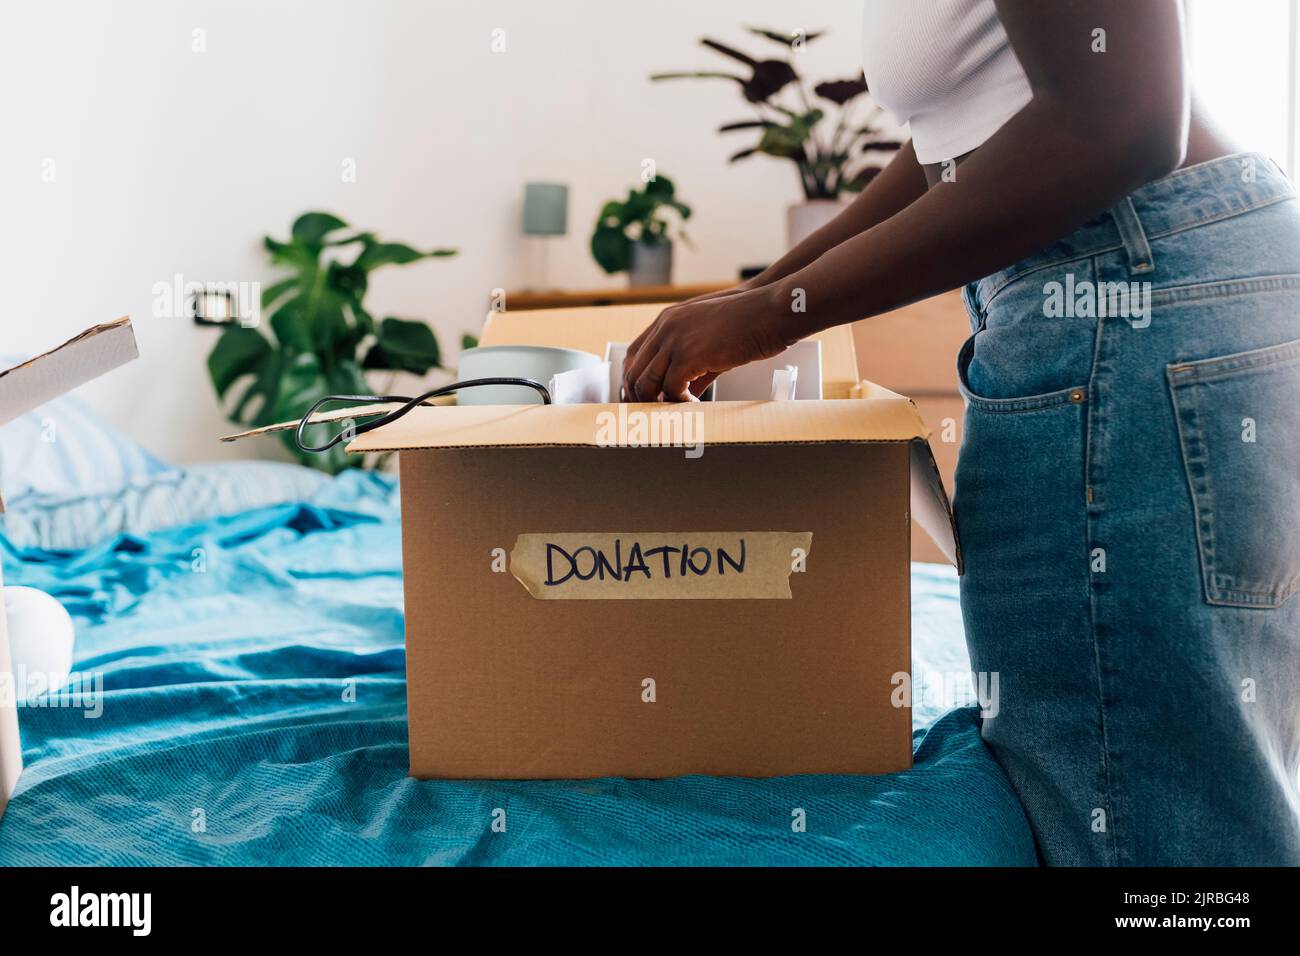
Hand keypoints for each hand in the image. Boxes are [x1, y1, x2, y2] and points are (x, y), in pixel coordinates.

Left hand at [621, 283, 795, 401]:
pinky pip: (671, 390)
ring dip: (657, 404)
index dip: (633, 380)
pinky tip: (694, 407)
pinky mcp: (688, 356)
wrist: (769, 311)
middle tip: (654, 416)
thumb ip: (691, 366)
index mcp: (667, 320)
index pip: (633, 355)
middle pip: (634, 372)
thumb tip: (682, 395)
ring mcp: (674, 341)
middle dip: (639, 399)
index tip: (641, 400)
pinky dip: (679, 404)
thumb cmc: (748, 323)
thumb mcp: (710, 342)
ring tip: (674, 415)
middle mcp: (665, 328)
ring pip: (646, 383)